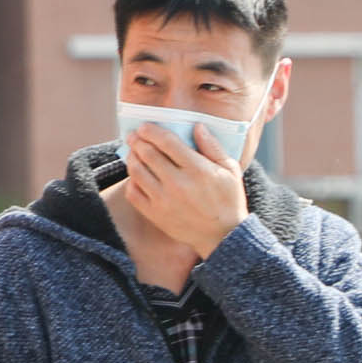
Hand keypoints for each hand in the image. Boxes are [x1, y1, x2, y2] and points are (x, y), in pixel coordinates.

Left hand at [108, 123, 248, 259]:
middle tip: (133, 136)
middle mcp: (178, 183)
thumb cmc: (228, 200)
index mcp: (197, 169)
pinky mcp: (155, 214)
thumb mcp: (229, 170)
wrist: (222, 236)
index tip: (145, 126)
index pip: (167, 142)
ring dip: (131, 157)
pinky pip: (134, 193)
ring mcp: (164, 200)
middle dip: (137, 140)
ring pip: (137, 172)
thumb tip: (197, 126)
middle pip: (148, 154)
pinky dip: (131, 181)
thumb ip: (212, 147)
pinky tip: (135, 175)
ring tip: (132, 152)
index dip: (152, 131)